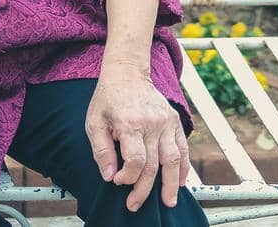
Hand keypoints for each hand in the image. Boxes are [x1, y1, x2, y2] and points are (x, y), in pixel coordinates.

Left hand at [85, 64, 187, 211]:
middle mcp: (152, 123)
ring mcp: (166, 121)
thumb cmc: (107, 99)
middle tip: (135, 205)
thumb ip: (101, 150)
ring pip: (173, 159)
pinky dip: (183, 167)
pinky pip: (182, 148)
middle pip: (154, 164)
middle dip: (144, 190)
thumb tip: (109, 176)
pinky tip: (181, 182)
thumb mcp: (94, 122)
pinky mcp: (174, 121)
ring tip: (168, 202)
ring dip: (171, 184)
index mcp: (131, 123)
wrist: (127, 73)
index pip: (136, 160)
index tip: (118, 181)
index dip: (128, 177)